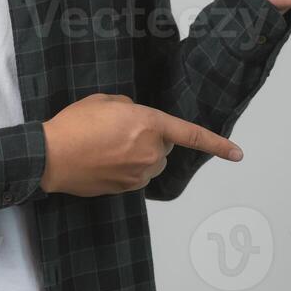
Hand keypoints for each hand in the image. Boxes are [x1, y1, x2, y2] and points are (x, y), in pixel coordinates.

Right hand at [39, 93, 242, 196]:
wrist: (51, 156)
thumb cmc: (75, 125)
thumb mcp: (105, 101)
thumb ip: (131, 109)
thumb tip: (136, 121)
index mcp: (149, 124)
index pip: (190, 134)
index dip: (216, 144)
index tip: (238, 154)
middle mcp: (150, 151)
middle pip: (163, 146)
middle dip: (149, 138)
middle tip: (117, 131)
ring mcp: (140, 173)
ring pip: (151, 163)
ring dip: (139, 155)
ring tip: (106, 147)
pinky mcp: (127, 188)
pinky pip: (137, 176)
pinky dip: (127, 168)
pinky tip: (103, 160)